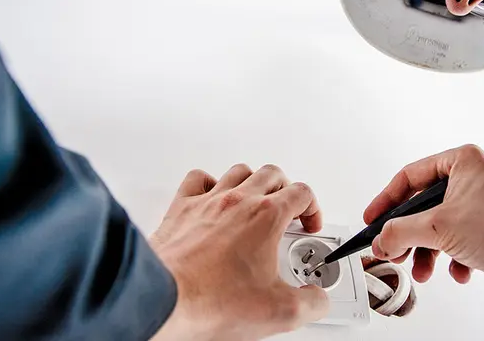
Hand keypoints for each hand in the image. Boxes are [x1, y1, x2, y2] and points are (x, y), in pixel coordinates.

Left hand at [149, 164, 328, 340]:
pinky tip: (213, 197)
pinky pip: (197, 179)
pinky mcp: (181, 210)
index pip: (302, 193)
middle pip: (272, 175)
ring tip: (258, 200)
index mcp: (266, 217)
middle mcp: (238, 201)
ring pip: (238, 171)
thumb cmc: (212, 298)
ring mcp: (207, 202)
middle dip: (287, 190)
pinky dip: (209, 183)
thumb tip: (317, 300)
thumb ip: (311, 303)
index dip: (313, 208)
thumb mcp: (279, 312)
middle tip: (289, 210)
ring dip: (253, 182)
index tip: (309, 225)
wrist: (165, 299)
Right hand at [364, 145, 483, 306]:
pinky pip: (461, 242)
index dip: (386, 200)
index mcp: (461, 162)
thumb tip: (381, 239)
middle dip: (408, 234)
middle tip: (393, 251)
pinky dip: (455, 259)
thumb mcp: (441, 228)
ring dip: (429, 252)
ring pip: (441, 228)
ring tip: (424, 270)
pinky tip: (461, 272)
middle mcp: (473, 179)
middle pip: (423, 206)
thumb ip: (402, 232)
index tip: (372, 220)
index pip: (409, 177)